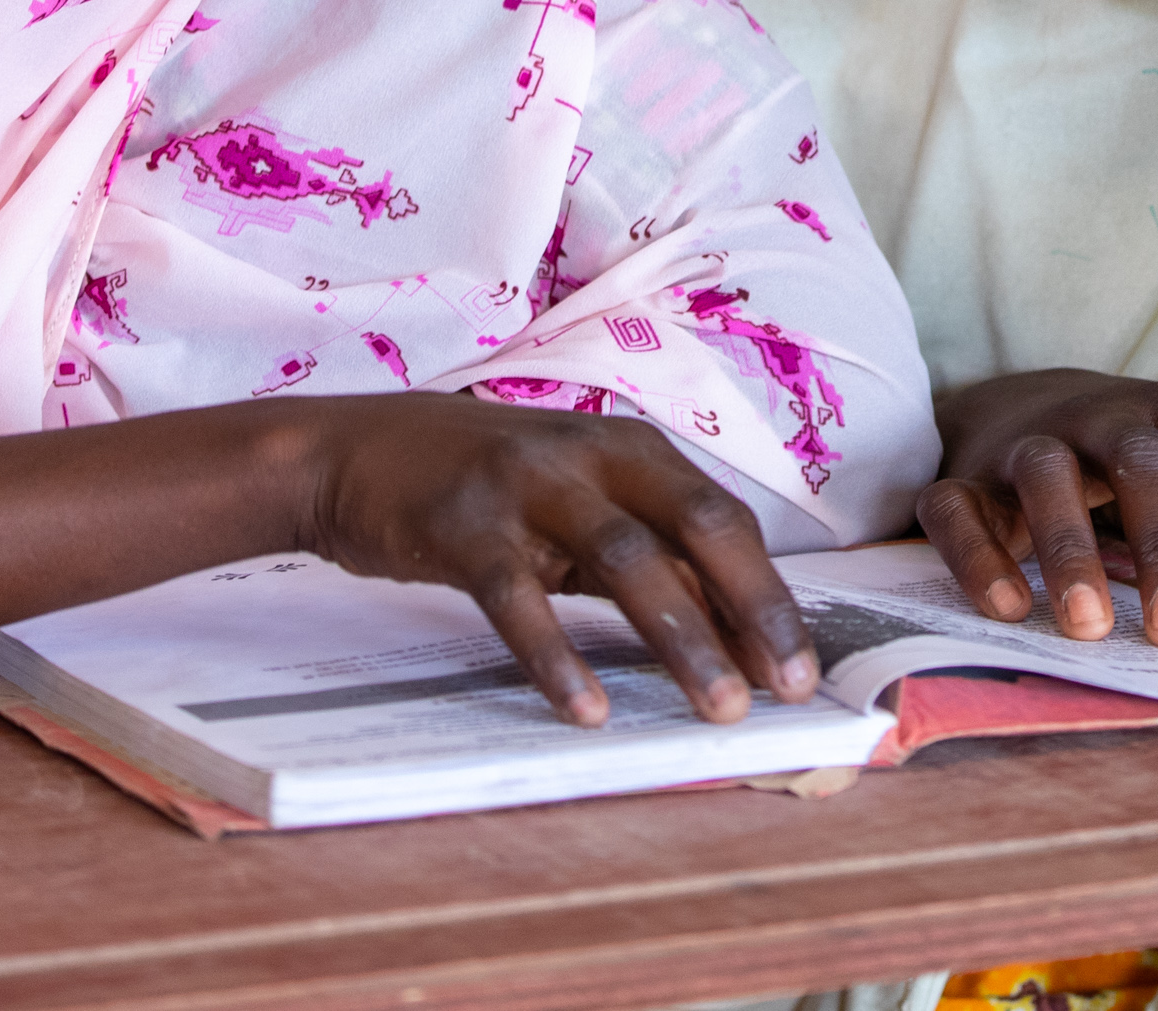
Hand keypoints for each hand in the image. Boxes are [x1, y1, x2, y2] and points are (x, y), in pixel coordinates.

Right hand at [296, 393, 814, 726]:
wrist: (353, 451)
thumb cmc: (486, 489)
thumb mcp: (576, 509)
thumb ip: (646, 560)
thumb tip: (729, 636)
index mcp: (631, 449)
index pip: (723, 519)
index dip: (769, 592)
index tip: (803, 667)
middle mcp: (591, 453)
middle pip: (696, 525)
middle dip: (752, 607)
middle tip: (789, 686)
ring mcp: (527, 484)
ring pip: (625, 559)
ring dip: (682, 637)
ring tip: (718, 706)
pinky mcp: (463, 525)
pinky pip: (519, 596)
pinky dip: (558, 654)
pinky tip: (587, 709)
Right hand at [919, 369, 1157, 645]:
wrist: (1018, 404)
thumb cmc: (1128, 462)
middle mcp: (1103, 416)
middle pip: (1141, 464)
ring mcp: (1028, 440)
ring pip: (1046, 475)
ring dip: (1069, 550)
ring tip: (1089, 626)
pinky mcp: (962, 476)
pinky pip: (958, 509)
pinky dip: (978, 558)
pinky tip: (1009, 609)